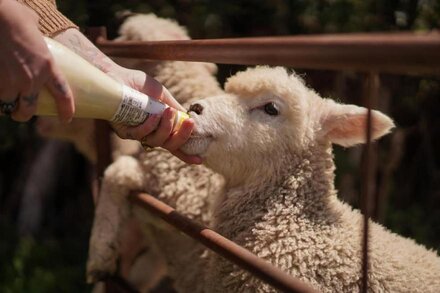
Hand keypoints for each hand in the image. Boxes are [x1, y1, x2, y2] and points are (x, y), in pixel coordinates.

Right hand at [0, 0, 73, 121]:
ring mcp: (10, 81)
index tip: (66, 119)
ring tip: (3, 98)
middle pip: (27, 109)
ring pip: (6, 104)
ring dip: (4, 103)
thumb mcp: (35, 31)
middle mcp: (31, 79)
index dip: (66, 109)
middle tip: (18, 112)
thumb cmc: (14, 16)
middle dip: (22, 114)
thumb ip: (36, 39)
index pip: (63, 94)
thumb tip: (33, 27)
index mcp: (48, 66)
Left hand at [109, 66, 201, 163]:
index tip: (200, 160)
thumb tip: (188, 119)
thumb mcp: (163, 95)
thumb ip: (175, 108)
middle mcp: (149, 133)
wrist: (118, 76)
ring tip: (167, 111)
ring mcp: (137, 134)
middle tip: (190, 123)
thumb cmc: (139, 85)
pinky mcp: (124, 132)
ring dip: (166, 128)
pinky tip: (153, 114)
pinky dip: (149, 126)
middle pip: (169, 145)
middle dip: (182, 136)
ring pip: (156, 142)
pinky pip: (140, 135)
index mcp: (160, 127)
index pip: (175, 144)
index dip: (186, 154)